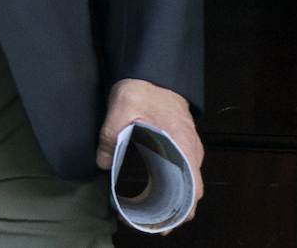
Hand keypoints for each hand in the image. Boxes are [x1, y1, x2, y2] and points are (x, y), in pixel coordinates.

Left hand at [97, 78, 203, 229]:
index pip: (194, 186)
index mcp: (183, 143)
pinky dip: (170, 190)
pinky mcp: (179, 149)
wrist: (153, 73)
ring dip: (171, 203)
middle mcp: (190, 151)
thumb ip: (111, 134)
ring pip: (186, 186)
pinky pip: (180, 175)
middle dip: (173, 213)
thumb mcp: (122, 107)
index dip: (182, 210)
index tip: (166, 223)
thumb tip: (102, 162)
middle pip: (191, 192)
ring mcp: (186, 151)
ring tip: (146, 215)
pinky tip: (151, 197)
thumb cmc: (143, 89)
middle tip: (147, 223)